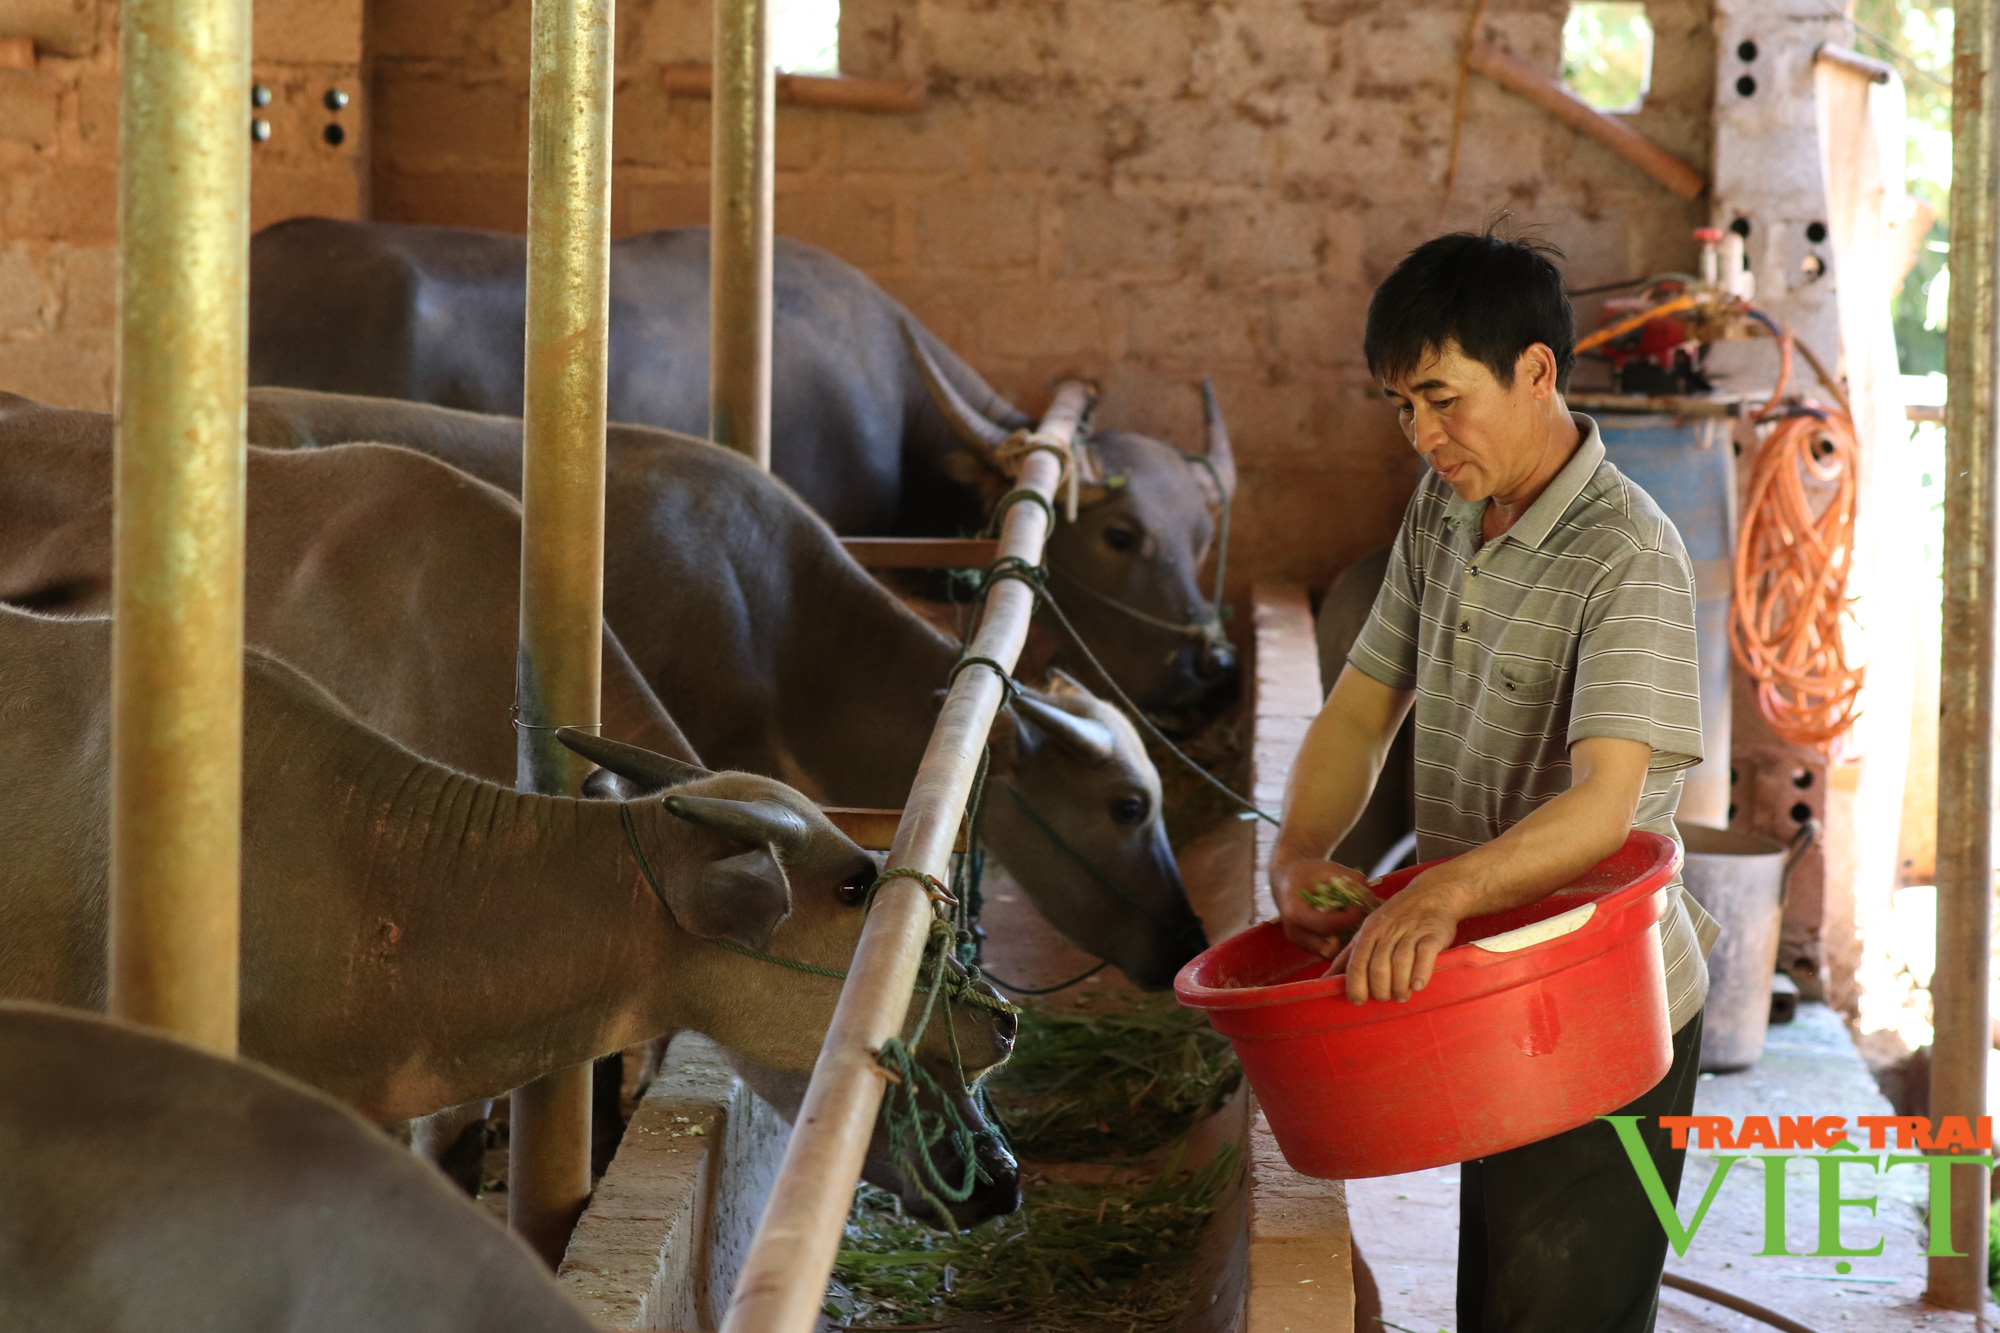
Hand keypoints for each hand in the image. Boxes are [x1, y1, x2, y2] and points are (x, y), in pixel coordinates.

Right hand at [1274, 857, 1371, 959]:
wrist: (1285, 879)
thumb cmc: (1308, 872)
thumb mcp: (1330, 868)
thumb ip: (1353, 880)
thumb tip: (1374, 899)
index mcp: (1295, 912)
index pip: (1327, 925)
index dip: (1349, 918)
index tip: (1360, 907)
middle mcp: (1294, 932)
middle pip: (1330, 946)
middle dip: (1351, 937)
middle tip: (1364, 922)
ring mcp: (1299, 942)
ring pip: (1331, 954)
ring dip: (1347, 943)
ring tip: (1358, 926)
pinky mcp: (1306, 947)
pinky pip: (1328, 952)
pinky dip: (1341, 944)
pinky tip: (1350, 929)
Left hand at [1334, 864, 1469, 1003]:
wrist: (1432, 893)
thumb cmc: (1396, 918)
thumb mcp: (1368, 931)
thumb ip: (1349, 956)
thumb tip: (1326, 980)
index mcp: (1369, 931)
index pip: (1357, 962)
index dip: (1355, 985)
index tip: (1358, 1000)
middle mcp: (1388, 931)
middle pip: (1378, 967)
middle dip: (1379, 990)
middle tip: (1385, 999)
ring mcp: (1411, 931)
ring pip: (1400, 963)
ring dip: (1399, 986)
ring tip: (1401, 996)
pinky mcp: (1433, 933)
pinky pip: (1425, 954)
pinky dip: (1420, 973)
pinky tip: (1417, 986)